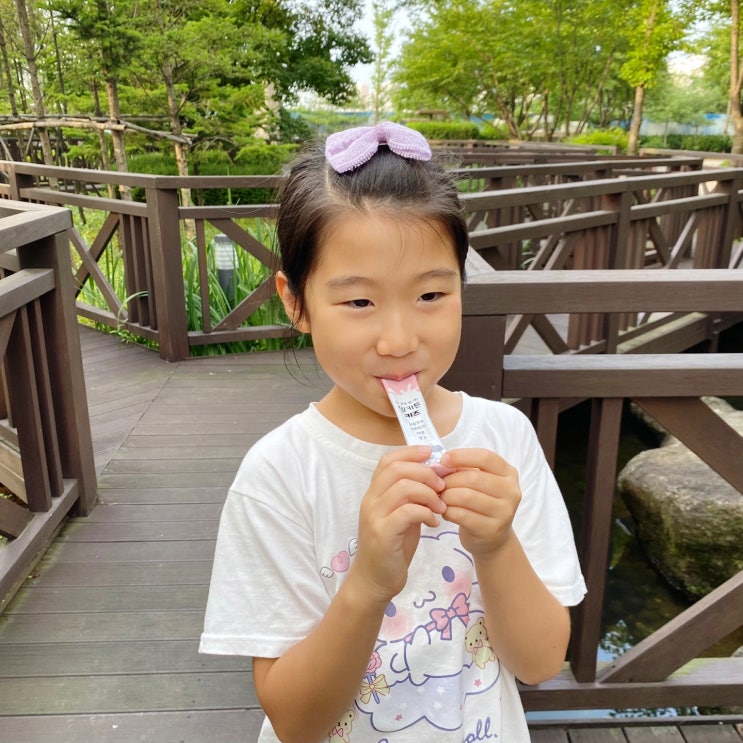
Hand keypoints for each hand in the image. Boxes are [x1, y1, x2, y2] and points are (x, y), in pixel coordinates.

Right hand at [349, 446, 446, 605]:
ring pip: (403, 487)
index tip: (432, 455)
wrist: (375, 580)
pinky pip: (407, 512)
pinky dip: (425, 513)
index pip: (388, 460)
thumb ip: (413, 496)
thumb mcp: (402, 515)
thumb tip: (436, 476)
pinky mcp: (382, 533)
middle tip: (442, 486)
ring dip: (428, 494)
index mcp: (374, 492)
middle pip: (397, 469)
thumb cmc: (392, 546)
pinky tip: (433, 522)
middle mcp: (370, 500)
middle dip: (425, 473)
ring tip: (440, 507)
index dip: (411, 453)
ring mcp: (374, 516)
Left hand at [439, 448, 520, 557]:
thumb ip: (463, 470)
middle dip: (449, 480)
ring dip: (447, 496)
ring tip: (441, 498)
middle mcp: (511, 491)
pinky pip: (462, 515)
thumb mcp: (479, 482)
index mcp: (508, 473)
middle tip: (438, 485)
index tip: (443, 460)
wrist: (492, 538)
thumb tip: (440, 465)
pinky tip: (445, 511)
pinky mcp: (491, 529)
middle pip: (473, 478)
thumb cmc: (481, 502)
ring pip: (466, 496)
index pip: (485, 457)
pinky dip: (448, 511)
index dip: (461, 456)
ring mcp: (504, 512)